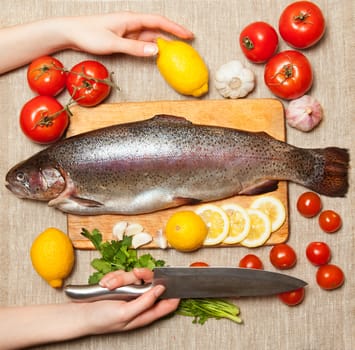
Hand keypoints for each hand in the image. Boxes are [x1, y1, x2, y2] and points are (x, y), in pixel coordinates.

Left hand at [65, 12, 193, 55]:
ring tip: (176, 52)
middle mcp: (132, 23)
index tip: (188, 35)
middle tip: (188, 44)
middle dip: (173, 35)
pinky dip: (150, 48)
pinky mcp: (123, 38)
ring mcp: (128, 31)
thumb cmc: (88, 34)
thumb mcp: (113, 43)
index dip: (175, 28)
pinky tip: (156, 54)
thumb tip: (155, 51)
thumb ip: (134, 48)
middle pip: (157, 29)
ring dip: (163, 43)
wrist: (71, 32)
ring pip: (150, 36)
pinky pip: (141, 43)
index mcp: (131, 19)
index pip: (159, 21)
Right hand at [85, 268, 179, 333]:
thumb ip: (145, 302)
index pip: (168, 304)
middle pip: (151, 282)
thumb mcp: (125, 313)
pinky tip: (106, 285)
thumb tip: (161, 290)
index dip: (174, 292)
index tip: (176, 279)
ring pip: (134, 276)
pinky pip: (122, 274)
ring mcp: (130, 293)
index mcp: (145, 314)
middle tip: (135, 273)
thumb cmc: (100, 320)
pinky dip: (113, 277)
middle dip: (141, 275)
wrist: (79, 314)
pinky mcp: (121, 286)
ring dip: (120, 279)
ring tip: (109, 287)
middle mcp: (140, 302)